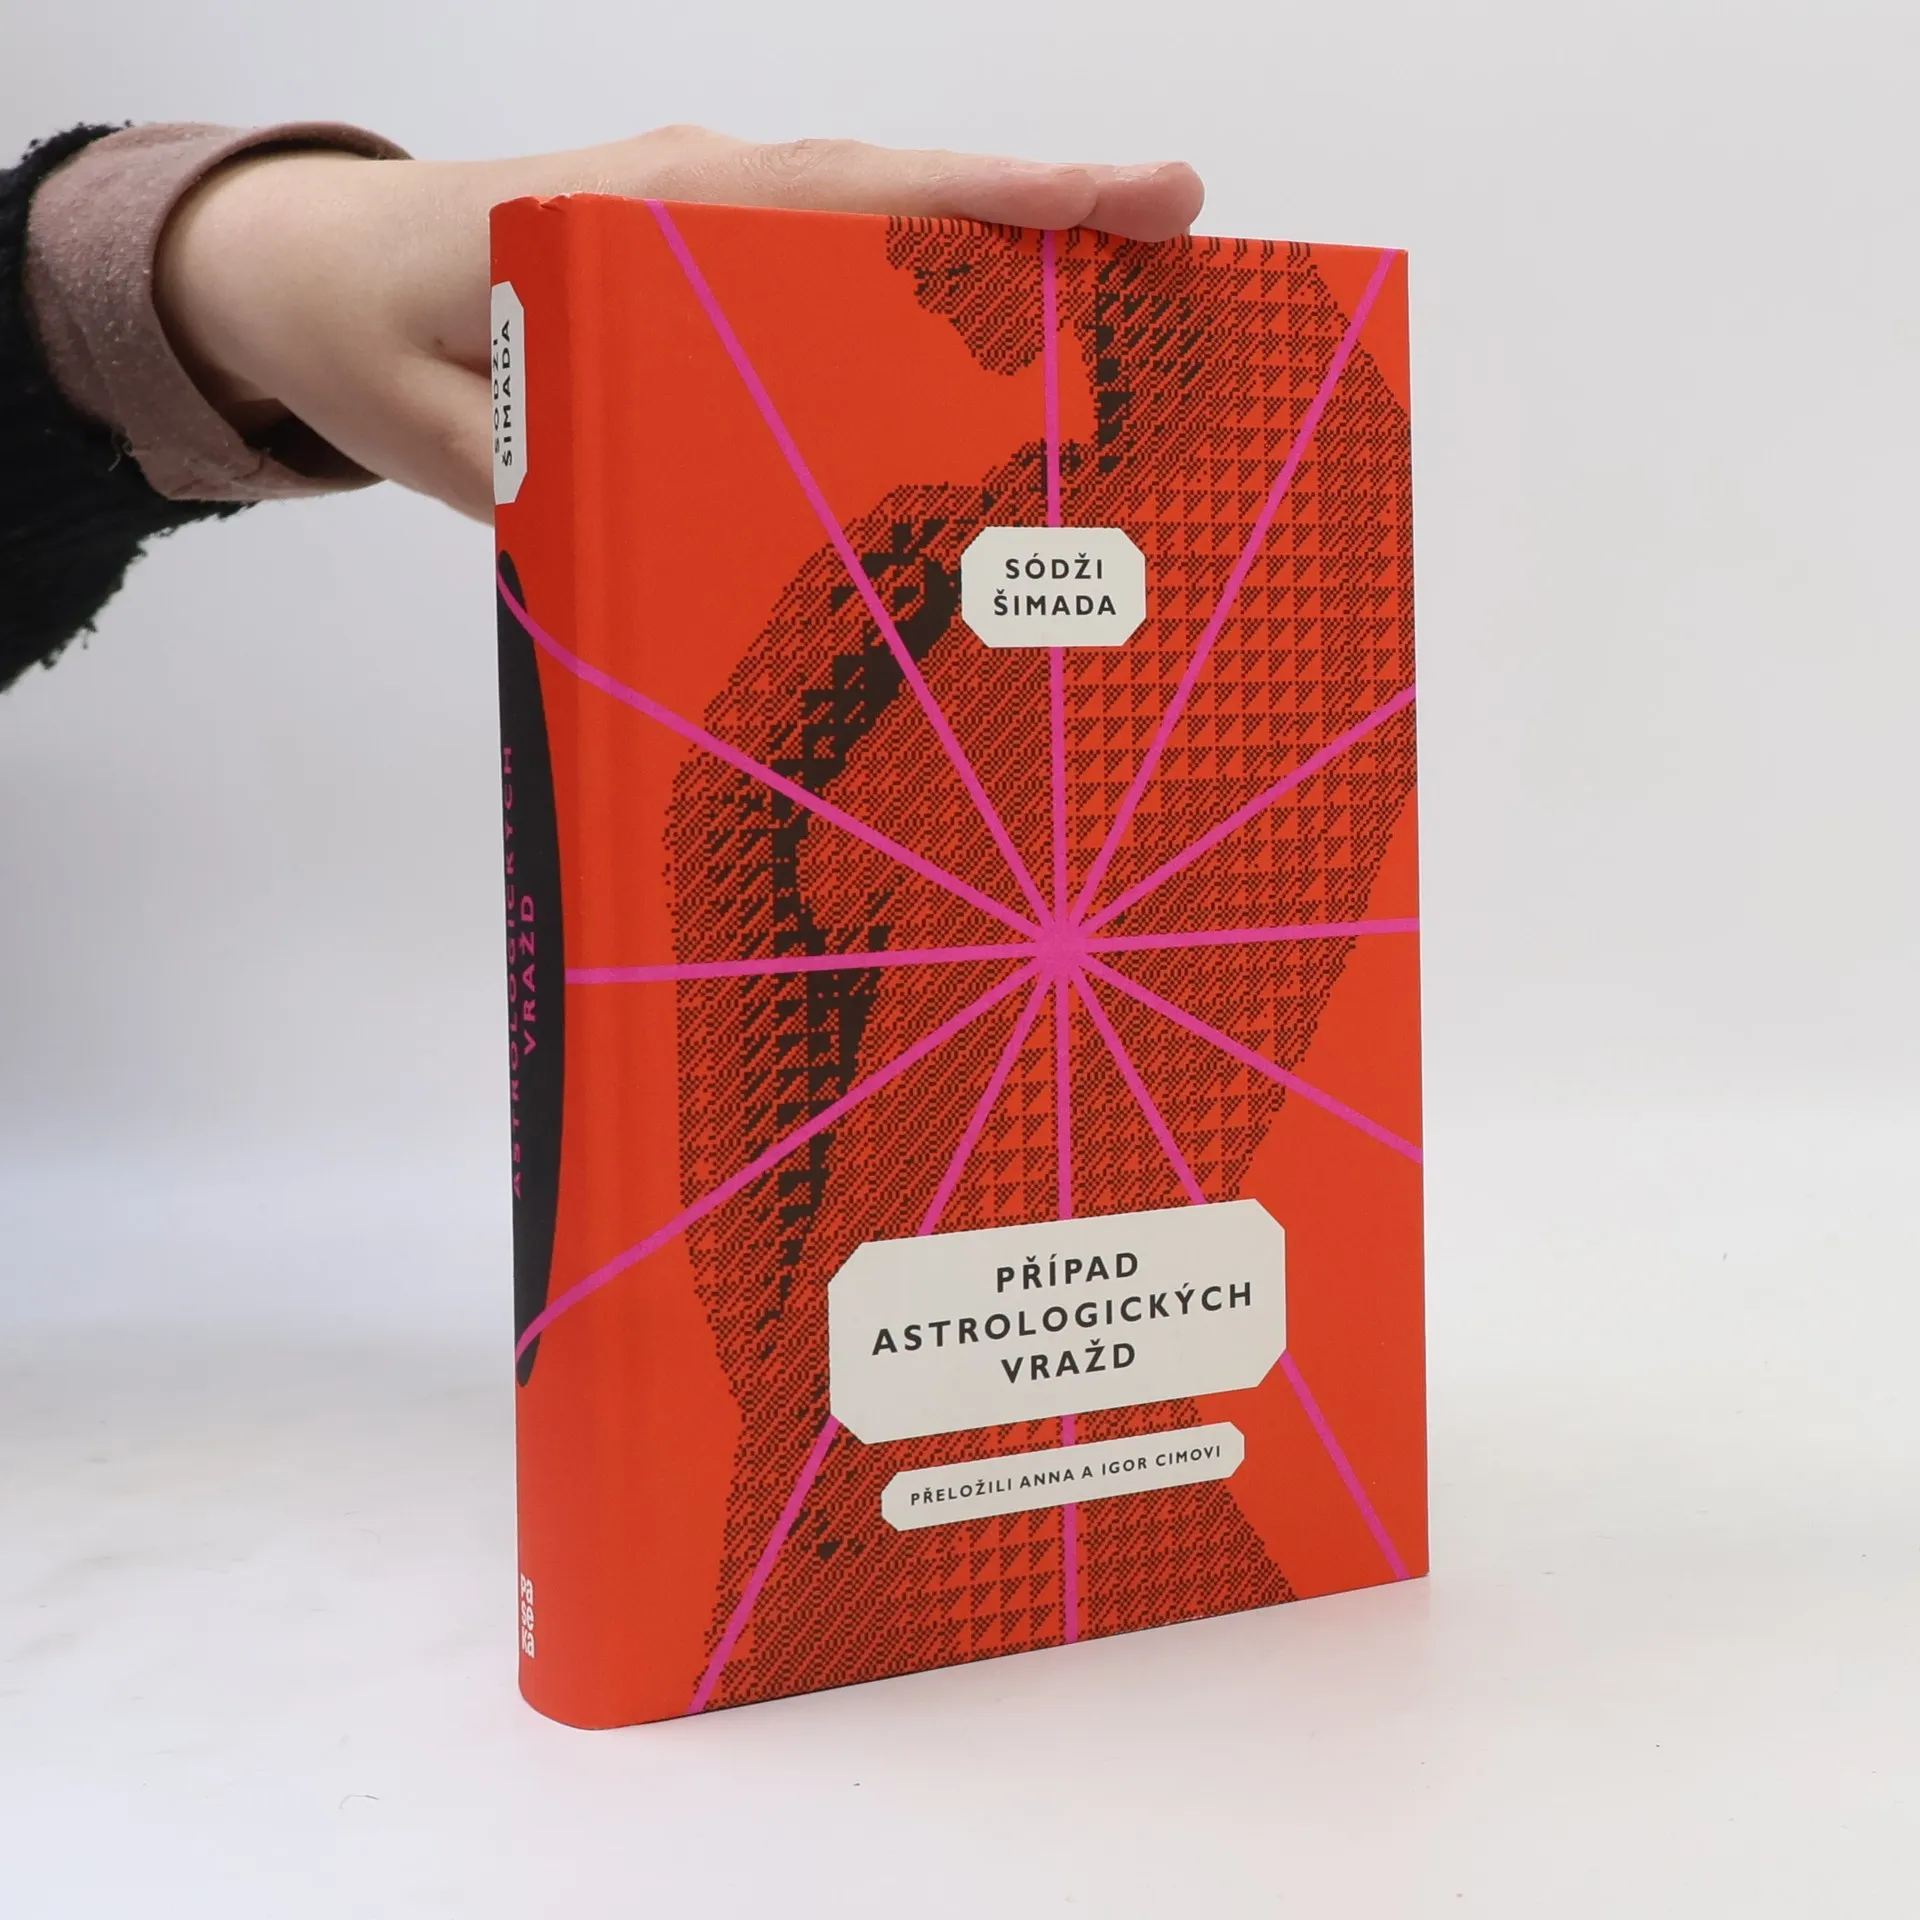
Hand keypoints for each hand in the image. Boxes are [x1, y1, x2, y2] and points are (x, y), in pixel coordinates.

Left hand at [153, 126, 1204, 519]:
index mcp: (648, 215)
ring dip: (995, 257)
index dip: (998, 199)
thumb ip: (550, 469)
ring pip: (877, 226)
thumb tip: (682, 532)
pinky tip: (984, 355)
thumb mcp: (438, 428)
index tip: (1132, 200)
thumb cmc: (361, 333)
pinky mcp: (698, 261)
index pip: (853, 197)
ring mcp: (705, 219)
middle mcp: (698, 195)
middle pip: (900, 193)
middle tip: (1185, 235)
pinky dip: (917, 294)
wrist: (294, 268)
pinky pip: (831, 268)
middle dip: (1044, 211)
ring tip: (1126, 302)